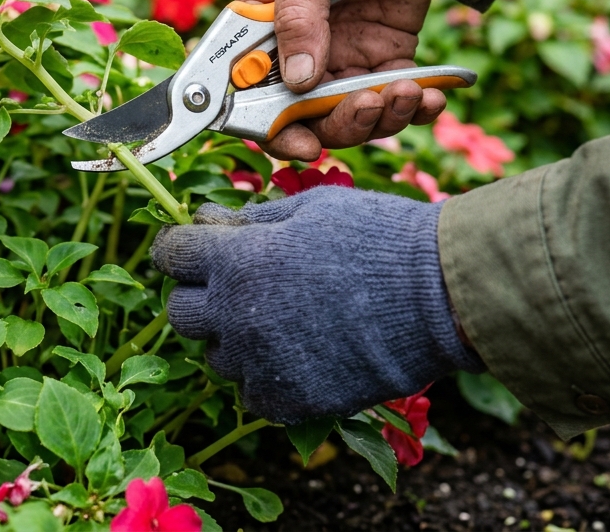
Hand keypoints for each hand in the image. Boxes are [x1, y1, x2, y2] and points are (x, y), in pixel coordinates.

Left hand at [152, 187, 481, 423]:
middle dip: (201, 296)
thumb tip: (206, 221)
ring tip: (284, 320)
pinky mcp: (289, 400)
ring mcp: (259, 364)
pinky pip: (253, 392)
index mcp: (236, 260)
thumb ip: (250, 220)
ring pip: (217, 357)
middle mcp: (235, 315)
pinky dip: (267, 376)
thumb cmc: (378, 239)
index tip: (194, 248)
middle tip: (240, 286)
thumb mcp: (310, 208)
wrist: (439, 298)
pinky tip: (301, 353)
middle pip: (181, 314)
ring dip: (236, 338)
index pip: (170, 255)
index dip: (180, 249)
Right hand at [241, 0, 450, 160]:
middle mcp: (300, 50)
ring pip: (354, 114)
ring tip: (408, 94)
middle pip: (308, 116)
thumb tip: (298, 83)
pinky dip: (414, 107)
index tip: (301, 143)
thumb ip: (298, 16)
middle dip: (340, 124)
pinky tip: (431, 96)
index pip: (251, 93)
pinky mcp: (389, 52)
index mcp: (262, 27)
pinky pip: (396, 96)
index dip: (270, 127)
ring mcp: (346, 54)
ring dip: (381, 118)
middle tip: (367, 107)